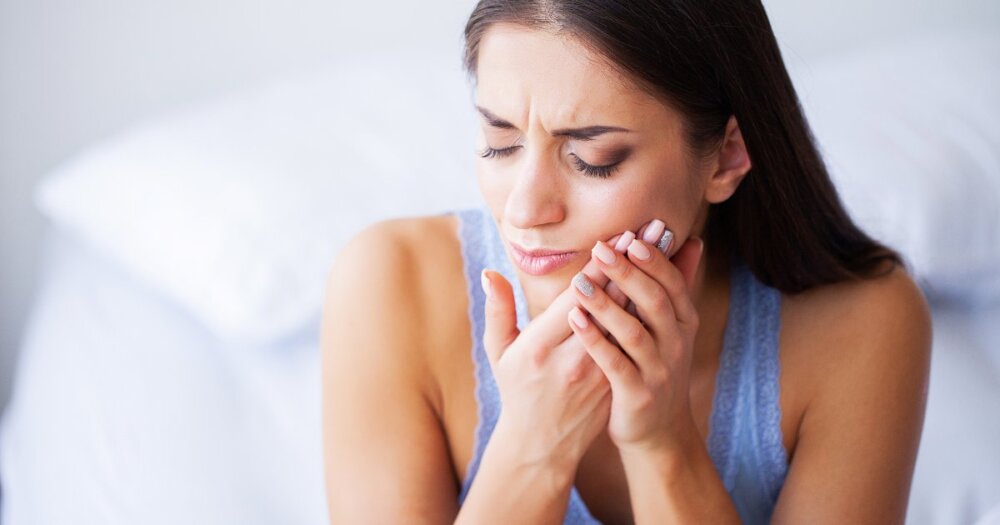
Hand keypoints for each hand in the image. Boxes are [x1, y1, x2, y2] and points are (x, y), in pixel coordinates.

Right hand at [480, 221, 658, 470]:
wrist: (541, 446)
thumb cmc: (516, 391)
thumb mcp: (498, 353)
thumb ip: (497, 310)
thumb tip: (490, 273)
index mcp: (540, 347)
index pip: (577, 297)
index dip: (602, 265)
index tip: (622, 234)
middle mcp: (573, 358)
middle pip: (610, 302)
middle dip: (634, 262)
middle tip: (656, 228)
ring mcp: (598, 372)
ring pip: (629, 319)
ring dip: (649, 281)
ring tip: (668, 249)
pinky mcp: (614, 380)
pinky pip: (635, 338)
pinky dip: (650, 310)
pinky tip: (665, 285)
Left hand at [567, 226, 704, 453]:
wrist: (658, 430)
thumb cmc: (656, 366)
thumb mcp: (673, 327)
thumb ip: (678, 284)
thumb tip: (694, 240)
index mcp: (683, 323)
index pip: (673, 284)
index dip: (653, 260)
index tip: (630, 236)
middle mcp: (676, 344)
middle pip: (655, 302)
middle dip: (628, 274)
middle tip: (600, 249)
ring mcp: (659, 371)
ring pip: (634, 332)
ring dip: (607, 305)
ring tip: (579, 282)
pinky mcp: (638, 395)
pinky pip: (615, 364)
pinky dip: (595, 340)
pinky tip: (575, 319)